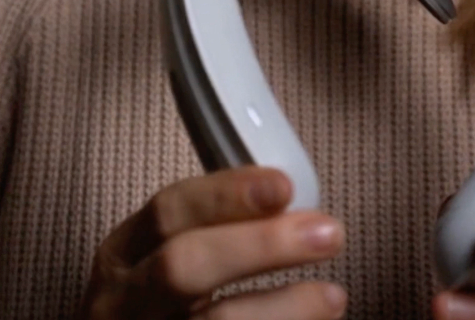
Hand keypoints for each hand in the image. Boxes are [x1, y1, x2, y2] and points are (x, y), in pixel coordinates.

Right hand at [80, 165, 346, 318]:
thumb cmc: (160, 308)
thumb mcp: (161, 262)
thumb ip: (212, 234)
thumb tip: (295, 212)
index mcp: (124, 254)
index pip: (169, 210)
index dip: (227, 195)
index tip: (285, 185)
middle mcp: (122, 302)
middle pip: (184, 266)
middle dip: (260, 245)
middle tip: (327, 234)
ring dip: (282, 307)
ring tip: (332, 296)